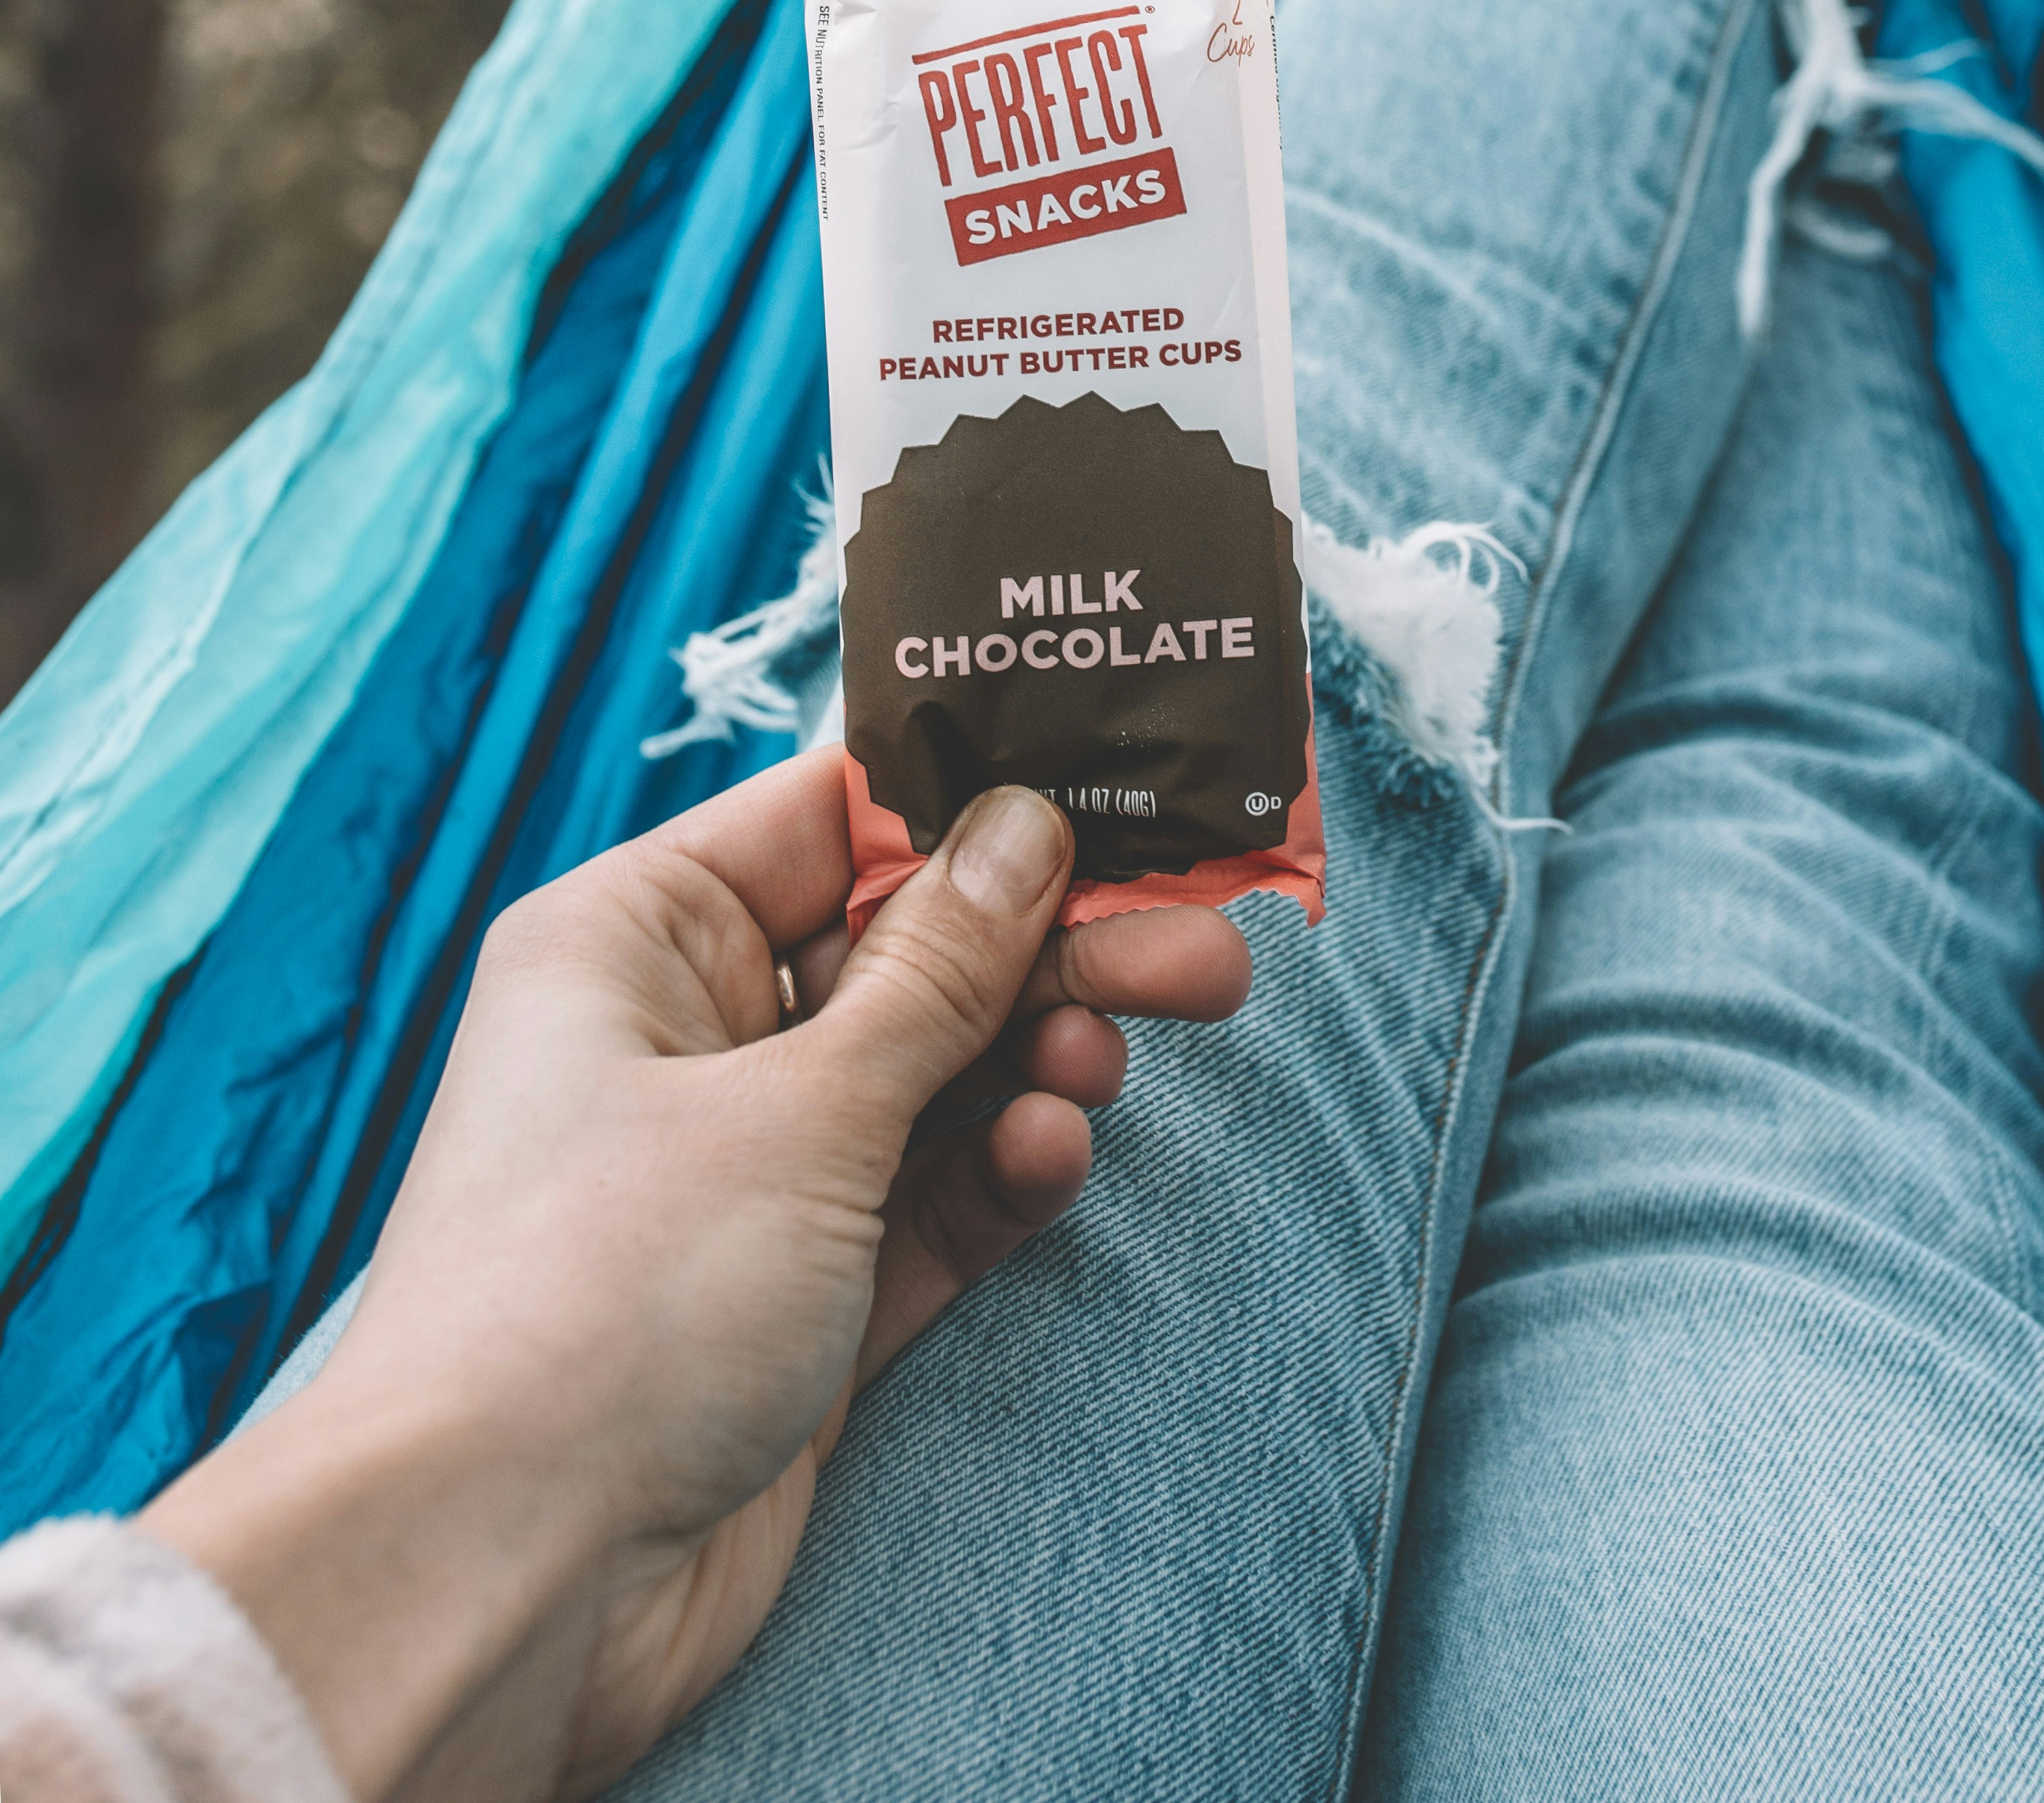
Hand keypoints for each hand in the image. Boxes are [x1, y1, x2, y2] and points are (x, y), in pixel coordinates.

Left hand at [143, 751, 1251, 1800]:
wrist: (497, 1587)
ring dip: (1036, 1057)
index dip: (975, 809)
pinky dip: (997, 1169)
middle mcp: (685, 1042)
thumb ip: (934, 972)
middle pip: (906, 955)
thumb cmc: (600, 1297)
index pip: (831, 827)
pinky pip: (928, 1198)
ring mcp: (745, 1175)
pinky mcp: (799, 1299)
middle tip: (1203, 952)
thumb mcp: (796, 1103)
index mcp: (634, 942)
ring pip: (933, 1076)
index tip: (1122, 798)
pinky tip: (1050, 1153)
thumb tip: (1021, 829)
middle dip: (1052, 950)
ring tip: (1112, 1061)